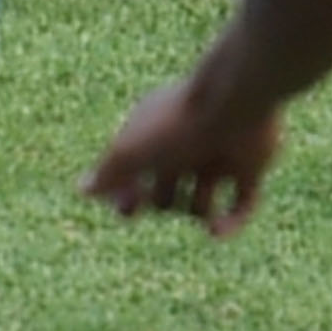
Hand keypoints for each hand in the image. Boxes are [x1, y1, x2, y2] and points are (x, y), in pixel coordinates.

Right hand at [85, 62, 290, 235]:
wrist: (236, 100)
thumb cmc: (177, 123)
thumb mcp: (132, 150)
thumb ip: (107, 172)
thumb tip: (80, 189)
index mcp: (157, 135)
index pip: (137, 175)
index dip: (128, 197)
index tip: (127, 211)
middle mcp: (187, 147)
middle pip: (166, 193)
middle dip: (161, 203)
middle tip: (161, 200)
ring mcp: (220, 157)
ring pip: (201, 202)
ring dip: (197, 210)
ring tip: (202, 204)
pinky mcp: (251, 167)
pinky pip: (240, 206)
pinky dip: (230, 224)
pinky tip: (215, 230)